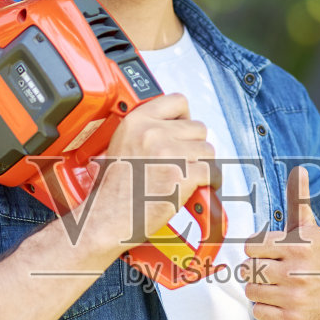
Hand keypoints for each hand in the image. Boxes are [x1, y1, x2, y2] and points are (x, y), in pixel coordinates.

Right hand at [88, 94, 217, 248]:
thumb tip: (178, 128)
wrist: (108, 218)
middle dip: (194, 146)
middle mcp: (153, 133)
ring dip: (202, 164)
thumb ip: (147, 131)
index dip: (185, 117)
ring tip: (188, 176)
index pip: (178, 101)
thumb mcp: (122, 145)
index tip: (184, 131)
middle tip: (184, 161)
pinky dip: (210, 182)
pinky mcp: (182, 175)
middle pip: (198, 127)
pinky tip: (199, 187)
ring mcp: (169, 153)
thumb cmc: (114, 190)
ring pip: (207, 150)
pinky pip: (212, 172)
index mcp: (136, 122)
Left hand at [241, 166, 319, 319]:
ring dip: (259, 288)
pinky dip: (265, 307)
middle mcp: (298, 271)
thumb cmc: (319, 259)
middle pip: (249, 269)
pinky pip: (258, 311)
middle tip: (271, 270)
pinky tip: (279, 300)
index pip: (251, 246)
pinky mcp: (292, 319)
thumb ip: (298, 201)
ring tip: (275, 285)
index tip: (268, 252)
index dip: (257, 250)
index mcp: (299, 246)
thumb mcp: (310, 230)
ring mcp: (295, 297)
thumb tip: (299, 169)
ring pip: (251, 290)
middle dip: (256, 269)